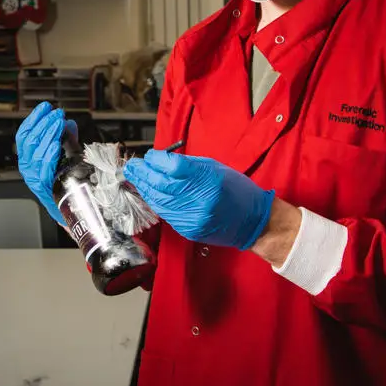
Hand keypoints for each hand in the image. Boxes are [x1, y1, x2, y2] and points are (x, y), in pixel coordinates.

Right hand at [15, 102, 76, 226]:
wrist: (69, 207)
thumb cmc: (65, 181)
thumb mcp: (65, 156)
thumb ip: (65, 140)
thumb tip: (69, 123)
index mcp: (28, 158)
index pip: (24, 134)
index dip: (33, 119)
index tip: (45, 107)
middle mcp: (27, 167)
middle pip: (29, 140)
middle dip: (44, 123)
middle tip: (57, 113)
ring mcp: (33, 177)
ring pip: (36, 151)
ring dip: (48, 133)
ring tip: (58, 122)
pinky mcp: (42, 186)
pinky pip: (43, 167)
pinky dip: (49, 153)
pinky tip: (56, 143)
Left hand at [123, 150, 273, 249]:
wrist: (252, 221)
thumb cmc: (236, 190)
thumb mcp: (215, 168)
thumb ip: (187, 165)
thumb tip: (160, 161)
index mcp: (209, 178)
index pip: (174, 166)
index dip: (157, 160)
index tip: (150, 155)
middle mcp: (201, 199)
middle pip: (162, 184)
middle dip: (143, 173)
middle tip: (132, 166)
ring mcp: (194, 217)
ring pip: (159, 200)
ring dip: (144, 188)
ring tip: (135, 177)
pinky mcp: (189, 229)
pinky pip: (166, 213)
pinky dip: (155, 201)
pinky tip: (148, 192)